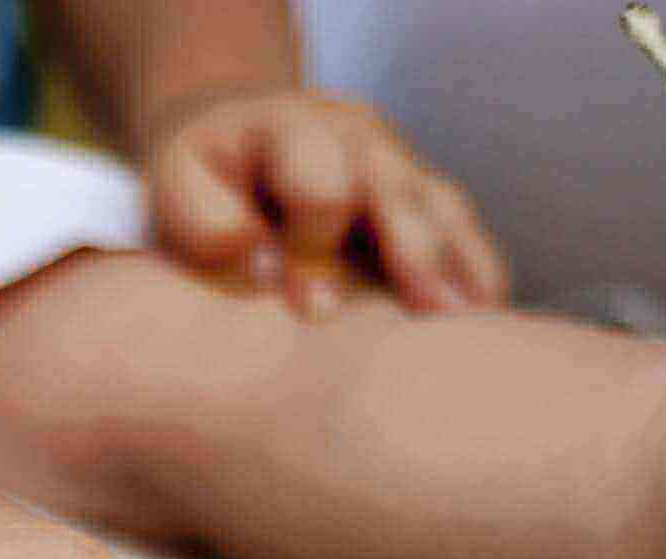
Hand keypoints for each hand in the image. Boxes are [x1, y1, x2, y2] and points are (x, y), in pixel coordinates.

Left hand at [144, 87, 508, 317]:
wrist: (233, 150)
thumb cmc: (204, 186)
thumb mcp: (179, 189)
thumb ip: (208, 223)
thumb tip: (265, 266)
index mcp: (290, 128)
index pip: (321, 182)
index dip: (315, 243)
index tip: (302, 303)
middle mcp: (356, 138)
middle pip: (397, 190)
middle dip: (413, 252)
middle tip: (427, 314)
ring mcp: (398, 166)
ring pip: (442, 209)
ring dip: (458, 267)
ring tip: (474, 323)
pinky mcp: (423, 201)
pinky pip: (462, 231)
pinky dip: (476, 272)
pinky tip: (486, 316)